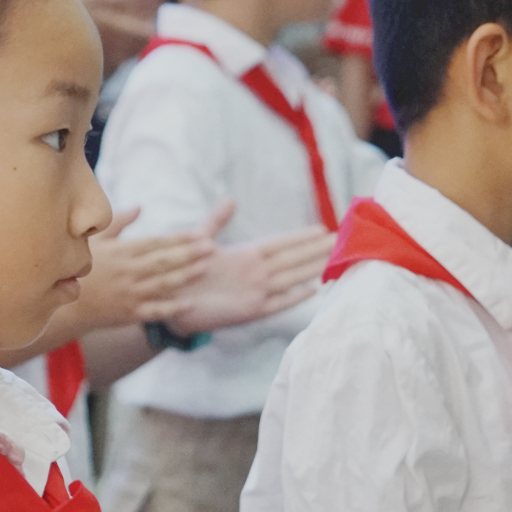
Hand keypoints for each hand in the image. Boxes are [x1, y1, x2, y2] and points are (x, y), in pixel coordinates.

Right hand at [66, 204, 222, 332]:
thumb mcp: (94, 241)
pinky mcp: (129, 313)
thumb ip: (118, 223)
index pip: (154, 243)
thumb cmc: (79, 268)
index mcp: (120, 252)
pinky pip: (154, 310)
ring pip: (163, 284)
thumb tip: (139, 208)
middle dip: (188, 254)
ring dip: (185, 276)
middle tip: (211, 248)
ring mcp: (129, 293)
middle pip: (163, 262)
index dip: (177, 239)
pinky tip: (189, 303)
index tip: (198, 234)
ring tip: (205, 268)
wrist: (65, 305)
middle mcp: (127, 272)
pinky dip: (171, 308)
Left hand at [168, 226, 333, 333]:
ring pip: (291, 278)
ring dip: (313, 268)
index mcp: (245, 256)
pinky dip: (294, 297)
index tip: (323, 229)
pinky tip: (313, 289)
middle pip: (293, 259)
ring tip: (336, 258)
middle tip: (342, 240)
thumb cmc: (184, 272)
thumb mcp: (198, 240)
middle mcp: (255, 274)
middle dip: (316, 250)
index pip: (280, 244)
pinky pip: (277, 303)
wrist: (168, 302)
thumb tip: (232, 200)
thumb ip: (216, 221)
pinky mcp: (249, 311)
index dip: (300, 236)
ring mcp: (255, 292)